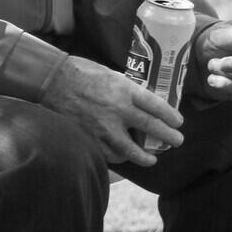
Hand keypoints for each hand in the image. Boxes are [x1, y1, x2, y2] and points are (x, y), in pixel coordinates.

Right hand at [39, 56, 184, 166]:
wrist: (53, 81)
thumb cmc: (82, 72)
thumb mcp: (111, 74)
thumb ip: (128, 89)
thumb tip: (143, 101)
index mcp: (125, 90)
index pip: (156, 106)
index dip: (170, 116)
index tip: (178, 122)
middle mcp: (118, 110)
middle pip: (151, 128)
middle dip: (168, 137)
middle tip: (177, 141)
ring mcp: (104, 128)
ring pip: (132, 150)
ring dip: (146, 156)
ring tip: (153, 159)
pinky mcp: (91, 139)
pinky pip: (111, 155)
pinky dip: (120, 158)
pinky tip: (125, 157)